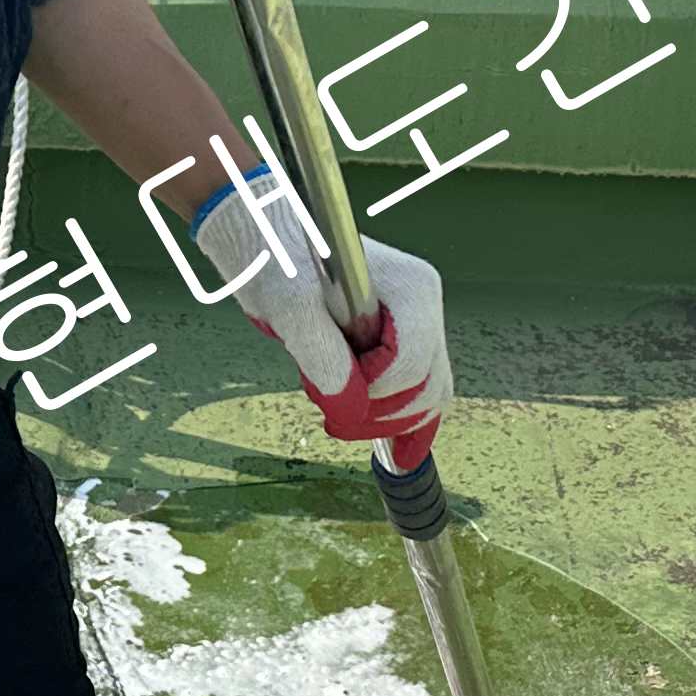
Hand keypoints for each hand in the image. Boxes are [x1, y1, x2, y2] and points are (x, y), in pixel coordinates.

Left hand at [191, 172, 450, 457]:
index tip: (332, 393)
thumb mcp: (292, 309)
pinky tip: (401, 453)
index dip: (374, 393)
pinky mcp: (401, 341)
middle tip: (333, 421)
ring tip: (338, 411)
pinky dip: (408, 422)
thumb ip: (323, 359)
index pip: (412, 366)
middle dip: (383, 415)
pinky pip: (420, 390)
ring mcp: (417, 324)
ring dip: (386, 419)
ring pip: (428, 394)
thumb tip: (351, 411)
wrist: (267, 242)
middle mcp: (425, 306)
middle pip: (427, 386)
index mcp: (412, 289)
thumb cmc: (278, 262)